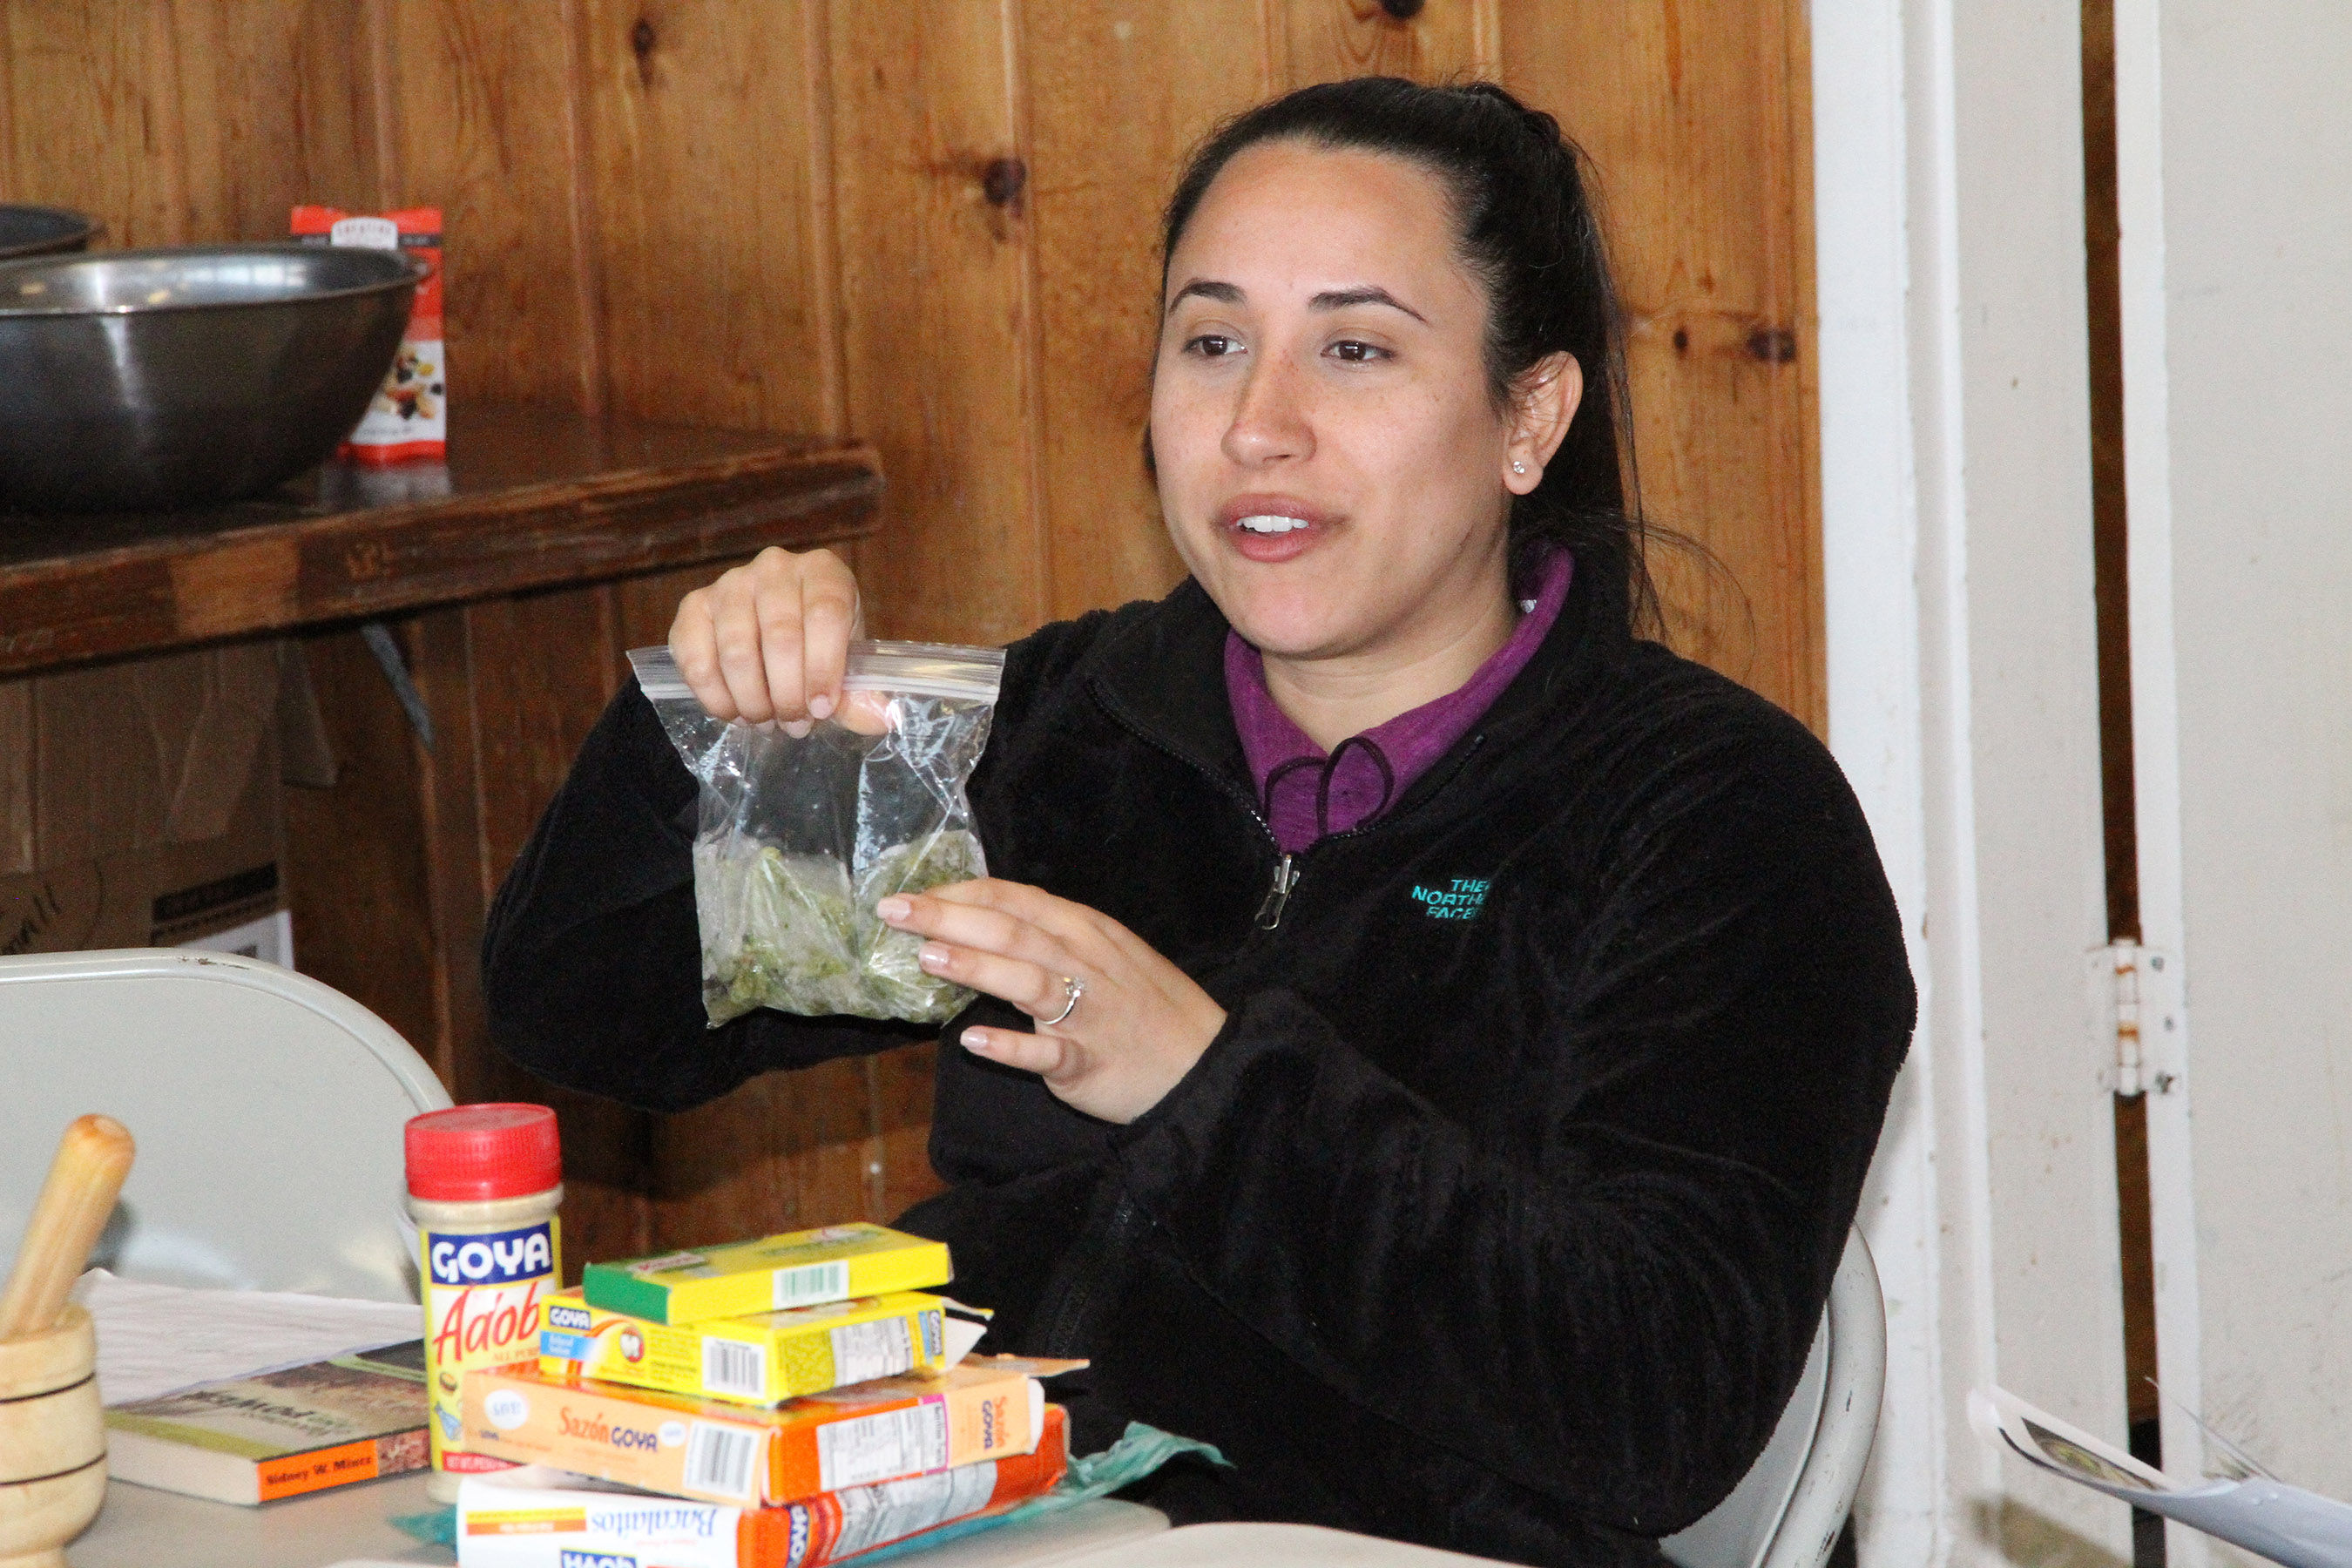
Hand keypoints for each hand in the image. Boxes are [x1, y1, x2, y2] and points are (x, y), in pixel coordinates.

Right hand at [669, 546, 883, 733]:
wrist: (773, 631)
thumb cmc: (818, 646)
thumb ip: (860, 694)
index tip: (821, 709)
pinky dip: (715, 696)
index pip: (825, 613)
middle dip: (787, 694)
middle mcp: (775, 567)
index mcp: (824, 571)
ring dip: (752, 699)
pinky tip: (734, 713)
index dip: (824, 667)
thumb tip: (879, 718)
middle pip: (780, 635)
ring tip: (765, 722)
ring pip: (737, 650)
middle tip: (794, 725)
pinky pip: (696, 657)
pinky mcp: (694, 606)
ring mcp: (730, 583)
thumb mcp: (846, 665)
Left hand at [876, 879, 1227, 1124]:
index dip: (962, 893)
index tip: (913, 892)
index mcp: (1085, 931)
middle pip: (1012, 932)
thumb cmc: (1148, 1007)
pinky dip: (1012, 1047)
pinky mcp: (1089, 1062)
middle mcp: (1084, 964)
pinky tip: (975, 1042)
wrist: (1205, 1064)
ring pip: (1028, 981)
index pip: (1016, 900)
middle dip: (949, 918)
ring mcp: (1088, 1013)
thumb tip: (984, 924)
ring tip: (927, 957)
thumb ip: (1052, 938)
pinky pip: (1048, 1052)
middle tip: (895, 911)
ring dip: (977, 967)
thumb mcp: (1107, 954)